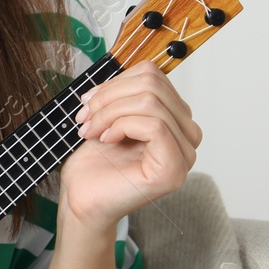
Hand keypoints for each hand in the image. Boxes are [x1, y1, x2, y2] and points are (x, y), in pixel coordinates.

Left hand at [64, 60, 201, 231]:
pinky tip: (107, 139)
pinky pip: (154, 126)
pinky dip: (122, 125)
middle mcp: (187, 136)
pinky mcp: (173, 170)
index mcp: (174, 119)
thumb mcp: (108, 115)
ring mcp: (185, 155)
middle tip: (86, 117)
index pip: (153, 76)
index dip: (115, 82)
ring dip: (110, 112)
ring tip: (92, 130)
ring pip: (151, 103)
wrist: (82, 199)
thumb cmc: (94, 162)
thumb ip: (123, 92)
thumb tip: (121, 69)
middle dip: (109, 96)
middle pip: (153, 85)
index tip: (88, 102)